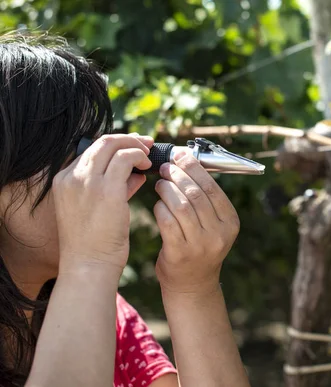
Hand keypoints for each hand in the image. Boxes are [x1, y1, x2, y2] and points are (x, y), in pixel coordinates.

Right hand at [53, 133, 153, 273]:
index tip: (133, 147)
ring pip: (113, 145)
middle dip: (128, 139)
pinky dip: (140, 156)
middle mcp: (71, 177)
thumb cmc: (95, 242)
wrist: (88, 265)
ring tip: (150, 156)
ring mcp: (86, 182)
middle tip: (147, 144)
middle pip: (101, 142)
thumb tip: (137, 173)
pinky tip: (149, 166)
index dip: (115, 145)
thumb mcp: (99, 208)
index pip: (91, 151)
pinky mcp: (106, 190)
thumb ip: (116, 186)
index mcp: (63, 180)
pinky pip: (126, 158)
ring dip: (136, 146)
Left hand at [153, 152, 239, 293]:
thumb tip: (186, 162)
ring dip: (167, 189)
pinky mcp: (180, 253)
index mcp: (230, 222)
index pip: (212, 188)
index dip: (195, 168)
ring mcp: (200, 245)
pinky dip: (160, 208)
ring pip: (181, 206)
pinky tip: (157, 204)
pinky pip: (167, 222)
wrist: (192, 285)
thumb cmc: (199, 246)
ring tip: (160, 183)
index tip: (180, 156)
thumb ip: (205, 200)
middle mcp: (219, 234)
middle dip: (178, 175)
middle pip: (196, 194)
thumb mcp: (213, 225)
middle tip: (165, 167)